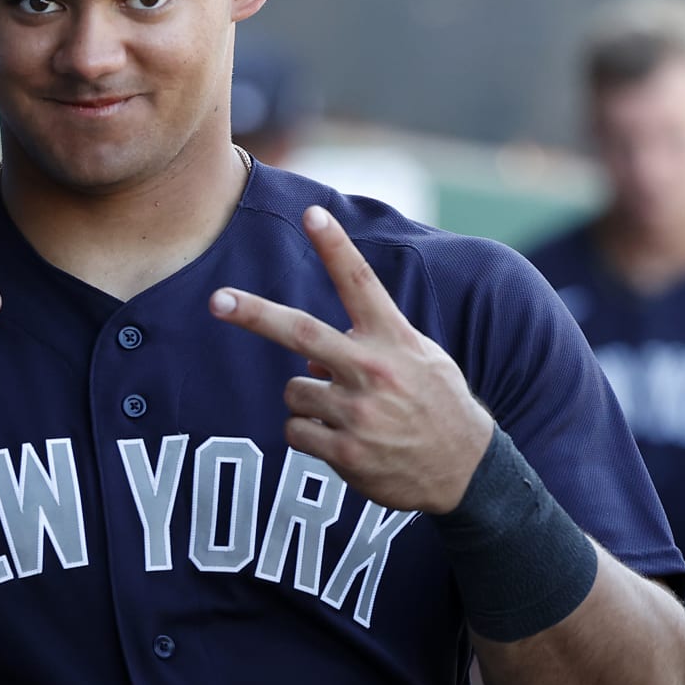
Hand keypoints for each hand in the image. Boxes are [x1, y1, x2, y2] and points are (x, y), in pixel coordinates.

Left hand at [208, 204, 493, 514]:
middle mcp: (373, 369)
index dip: (335, 246)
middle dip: (254, 314)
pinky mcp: (345, 449)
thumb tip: (309, 358)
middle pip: (301, 331)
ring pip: (293, 391)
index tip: (312, 213)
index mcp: (393, 338)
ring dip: (308, 401)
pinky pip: (295, 431)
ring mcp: (358, 411)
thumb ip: (369, 345)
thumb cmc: (436, 404)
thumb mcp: (419, 358)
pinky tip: (344, 442)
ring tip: (347, 415)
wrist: (467, 470)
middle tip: (218, 299)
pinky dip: (309, 435)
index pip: (360, 283)